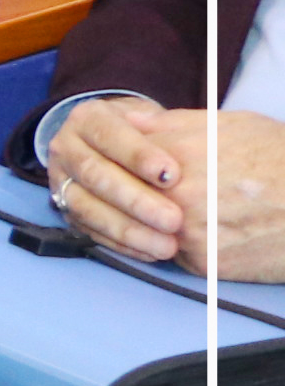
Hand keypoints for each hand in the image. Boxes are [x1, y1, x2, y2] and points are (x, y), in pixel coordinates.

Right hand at [50, 95, 186, 260]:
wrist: (115, 143)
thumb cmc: (146, 132)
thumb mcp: (154, 119)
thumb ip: (166, 127)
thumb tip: (190, 138)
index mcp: (87, 119)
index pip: (110, 136)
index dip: (139, 157)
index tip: (172, 175)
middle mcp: (66, 148)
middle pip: (95, 175)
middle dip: (136, 200)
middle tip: (174, 220)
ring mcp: (60, 181)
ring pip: (87, 208)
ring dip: (127, 230)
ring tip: (167, 246)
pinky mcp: (65, 211)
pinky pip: (89, 232)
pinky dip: (120, 245)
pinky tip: (150, 252)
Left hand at [114, 106, 284, 282]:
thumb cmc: (279, 159)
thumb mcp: (230, 125)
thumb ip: (173, 124)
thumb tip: (130, 121)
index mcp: (175, 155)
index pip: (117, 161)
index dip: (120, 165)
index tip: (125, 168)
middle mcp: (175, 195)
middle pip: (125, 199)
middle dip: (130, 198)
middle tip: (154, 196)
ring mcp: (187, 232)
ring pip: (144, 230)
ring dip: (150, 225)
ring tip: (186, 215)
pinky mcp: (202, 263)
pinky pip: (172, 256)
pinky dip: (179, 247)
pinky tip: (204, 234)